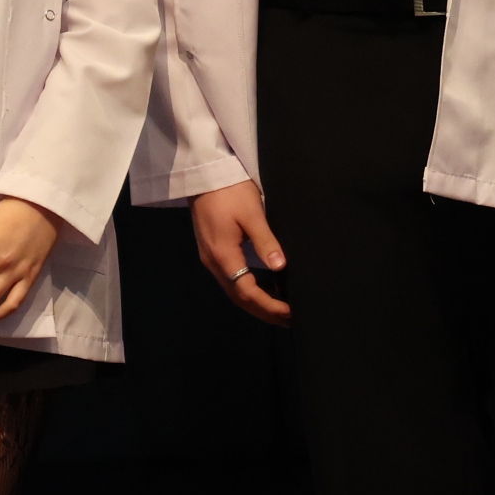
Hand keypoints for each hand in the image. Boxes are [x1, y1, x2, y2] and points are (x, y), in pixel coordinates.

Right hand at [189, 180, 289, 328]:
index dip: (270, 306)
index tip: (291, 313)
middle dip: (265, 312)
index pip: (247, 292)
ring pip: (234, 291)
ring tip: (281, 311)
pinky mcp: (213, 252)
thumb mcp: (252, 213)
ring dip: (257, 304)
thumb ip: (265, 241)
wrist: (203, 174)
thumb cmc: (230, 190)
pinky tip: (265, 291)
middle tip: (290, 320)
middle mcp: (214, 263)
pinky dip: (249, 291)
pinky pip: (232, 280)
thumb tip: (280, 267)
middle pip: (239, 298)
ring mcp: (211, 258)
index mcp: (223, 256)